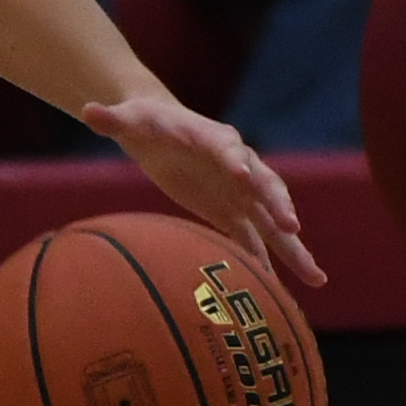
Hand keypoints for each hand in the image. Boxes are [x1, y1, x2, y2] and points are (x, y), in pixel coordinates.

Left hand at [81, 88, 330, 305]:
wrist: (158, 130)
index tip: (242, 175)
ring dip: (292, 248)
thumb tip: (87, 111)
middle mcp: (236, 165)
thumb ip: (111, 118)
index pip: (227, 147)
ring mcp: (239, 192)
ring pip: (271, 221)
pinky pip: (254, 240)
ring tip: (317, 278)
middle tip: (292, 227)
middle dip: (278, 205)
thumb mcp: (127, 119)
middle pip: (264, 184)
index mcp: (212, 138)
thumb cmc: (144, 121)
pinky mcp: (231, 212)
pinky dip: (267, 264)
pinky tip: (280, 295)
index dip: (235, 160)